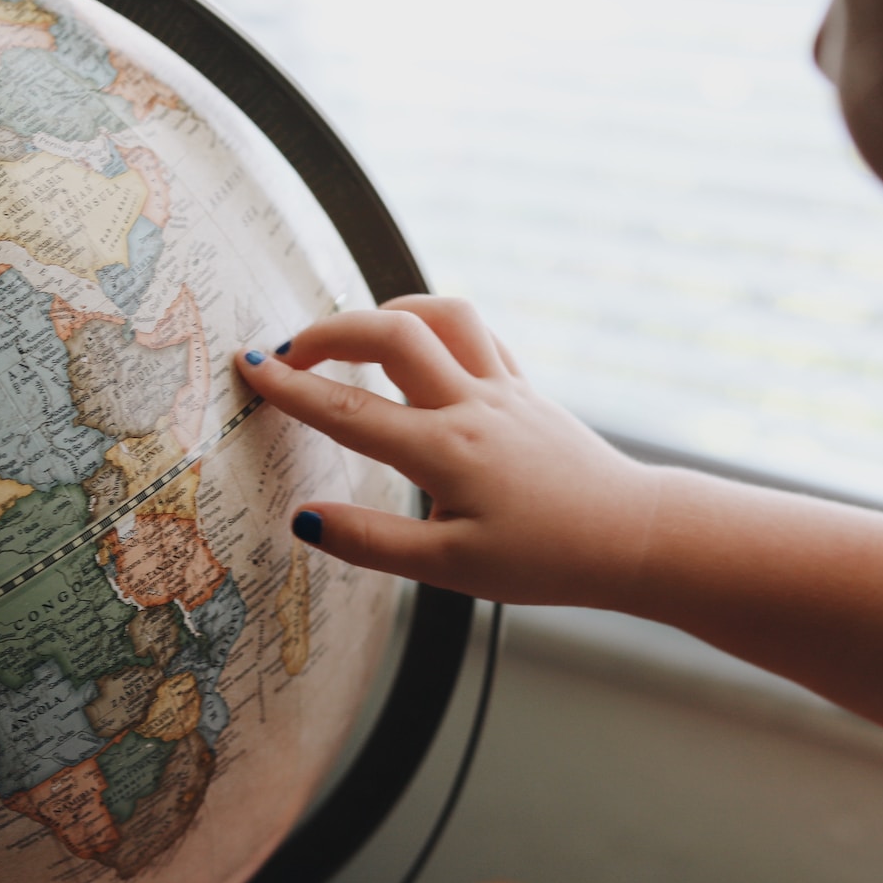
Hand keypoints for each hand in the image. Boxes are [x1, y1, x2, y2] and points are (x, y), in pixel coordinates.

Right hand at [234, 296, 662, 605]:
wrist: (632, 536)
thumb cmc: (547, 560)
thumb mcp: (451, 570)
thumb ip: (372, 543)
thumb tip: (304, 520)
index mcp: (445, 451)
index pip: (348, 409)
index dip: (291, 388)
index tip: (250, 368)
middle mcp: (472, 405)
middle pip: (390, 334)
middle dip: (329, 331)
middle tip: (289, 352)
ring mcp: (504, 388)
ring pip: (442, 315)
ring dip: (388, 313)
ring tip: (352, 340)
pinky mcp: (526, 389)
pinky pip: (477, 334)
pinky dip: (437, 327)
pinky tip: (419, 348)